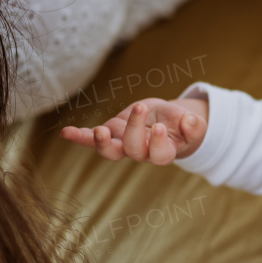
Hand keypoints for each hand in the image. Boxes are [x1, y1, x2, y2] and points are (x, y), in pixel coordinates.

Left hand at [61, 98, 207, 164]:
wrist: (167, 122)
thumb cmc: (182, 125)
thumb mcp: (194, 124)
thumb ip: (195, 126)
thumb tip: (191, 122)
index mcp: (164, 153)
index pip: (160, 155)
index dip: (158, 143)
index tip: (160, 127)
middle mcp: (142, 153)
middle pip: (134, 150)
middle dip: (135, 130)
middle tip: (141, 107)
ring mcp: (124, 145)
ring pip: (111, 152)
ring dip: (101, 143)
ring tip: (99, 131)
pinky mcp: (111, 134)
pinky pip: (92, 139)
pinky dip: (79, 136)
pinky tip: (66, 132)